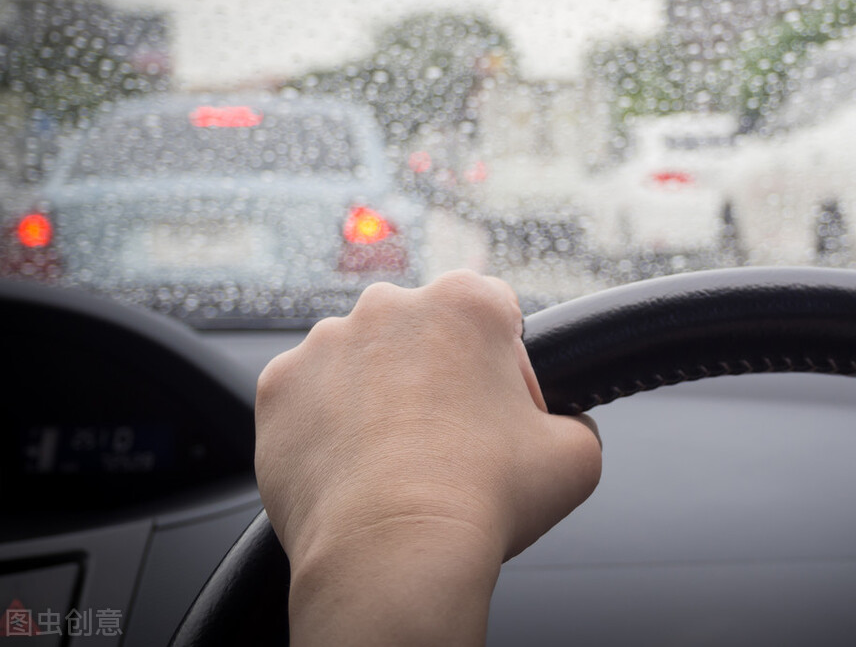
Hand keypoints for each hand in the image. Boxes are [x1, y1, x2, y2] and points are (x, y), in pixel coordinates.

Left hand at [255, 271, 601, 645]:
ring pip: (363, 360)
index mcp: (467, 302)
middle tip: (450, 439)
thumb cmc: (483, 499)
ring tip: (396, 459)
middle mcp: (391, 305)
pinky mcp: (279, 385)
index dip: (508, 365)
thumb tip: (567, 428)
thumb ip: (575, 421)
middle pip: (426, 332)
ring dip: (379, 393)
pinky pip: (310, 395)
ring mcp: (327, 342)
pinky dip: (327, 422)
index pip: (497, 312)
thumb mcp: (576, 457)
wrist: (392, 553)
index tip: (502, 410)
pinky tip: (354, 465)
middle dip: (439, 374)